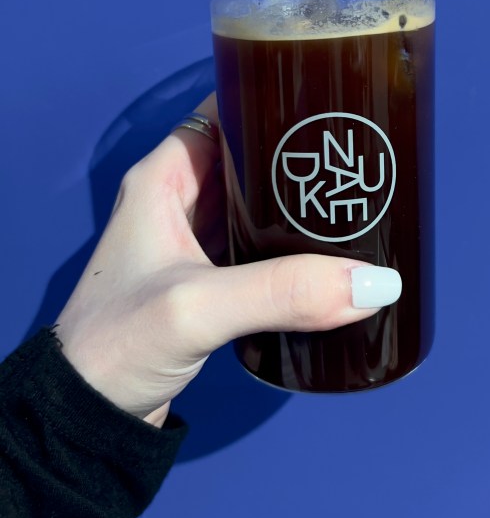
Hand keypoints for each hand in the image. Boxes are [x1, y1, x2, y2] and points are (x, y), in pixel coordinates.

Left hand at [55, 94, 400, 426]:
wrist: (85, 417)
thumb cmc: (118, 343)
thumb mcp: (198, 307)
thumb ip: (282, 292)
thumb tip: (376, 283)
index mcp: (164, 178)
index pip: (223, 113)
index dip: (272, 100)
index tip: (330, 101)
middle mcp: (179, 200)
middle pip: (249, 156)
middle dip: (299, 154)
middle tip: (362, 153)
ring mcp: (194, 243)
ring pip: (257, 202)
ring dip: (298, 201)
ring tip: (359, 194)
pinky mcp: (210, 281)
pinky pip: (259, 245)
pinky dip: (292, 243)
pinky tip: (332, 249)